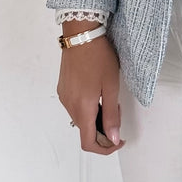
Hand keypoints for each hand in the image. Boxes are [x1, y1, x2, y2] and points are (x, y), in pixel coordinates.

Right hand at [57, 35, 124, 154]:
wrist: (81, 34)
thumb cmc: (99, 57)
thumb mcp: (111, 86)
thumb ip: (111, 115)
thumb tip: (112, 138)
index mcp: (82, 108)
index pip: (88, 143)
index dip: (104, 148)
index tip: (118, 140)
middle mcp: (69, 106)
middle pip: (84, 132)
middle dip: (103, 130)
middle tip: (116, 112)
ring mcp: (64, 97)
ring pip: (80, 119)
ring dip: (95, 118)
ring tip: (108, 98)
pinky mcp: (63, 88)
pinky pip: (74, 107)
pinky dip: (87, 108)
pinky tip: (96, 92)